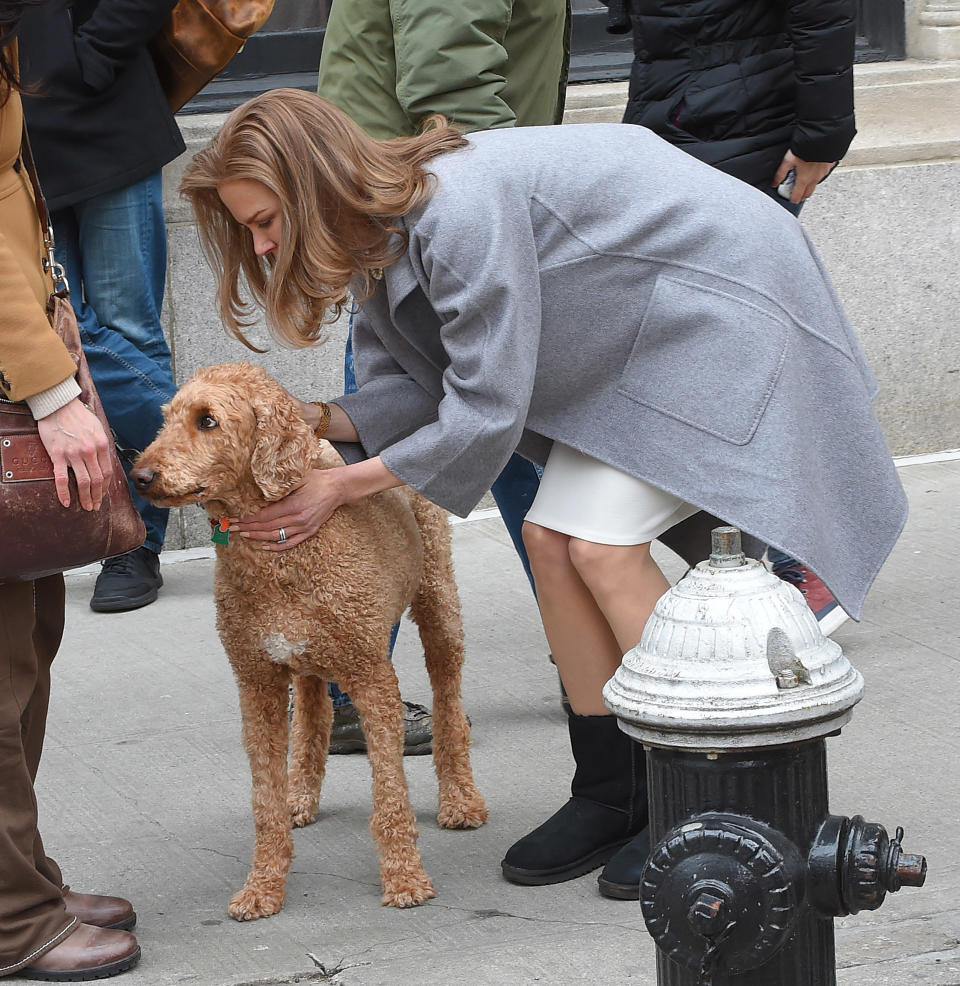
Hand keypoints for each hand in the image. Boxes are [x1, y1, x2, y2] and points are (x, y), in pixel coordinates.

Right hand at [36, 397, 113, 509]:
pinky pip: (61, 478)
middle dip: (97, 496)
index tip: (103, 496)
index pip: (107, 472)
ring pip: (83, 482)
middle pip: (97, 480)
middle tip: (94, 507)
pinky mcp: (58, 454)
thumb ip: (101, 445)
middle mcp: (90, 451)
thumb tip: (105, 461)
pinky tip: (66, 502)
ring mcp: (74, 454)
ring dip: (85, 497)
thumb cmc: (78, 416)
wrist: (59, 404)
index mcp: (101, 445)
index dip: (106, 487)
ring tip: (86, 507)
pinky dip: (64, 492)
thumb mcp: (98, 428)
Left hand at [230, 467, 349, 550]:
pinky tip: (265, 546)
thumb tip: (259, 490)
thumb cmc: (317, 479)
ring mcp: (305, 527)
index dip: (248, 519)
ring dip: (258, 537)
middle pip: (267, 527)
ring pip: (276, 536)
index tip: (235, 519)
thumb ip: (279, 485)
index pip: (265, 516)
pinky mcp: (310, 531)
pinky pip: (291, 542)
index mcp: (294, 506)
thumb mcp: (298, 477)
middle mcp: (298, 519)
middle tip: (231, 528)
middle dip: (248, 528)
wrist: (338, 488)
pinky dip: (277, 546)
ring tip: (243, 535)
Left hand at [772, 151, 836, 203]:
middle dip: (801, 195)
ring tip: (803, 176)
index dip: (792, 199)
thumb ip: (781, 173)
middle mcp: (815, 179)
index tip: (789, 198)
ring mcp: (823, 172)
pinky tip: (813, 167)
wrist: (823, 137)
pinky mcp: (830, 165)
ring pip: (815, 184)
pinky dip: (817, 173)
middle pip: (808, 193)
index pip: (797, 197)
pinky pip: (823, 173)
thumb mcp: (788, 160)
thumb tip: (774, 183)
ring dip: (809, 184)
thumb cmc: (806, 147)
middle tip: (796, 191)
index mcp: (804, 180)